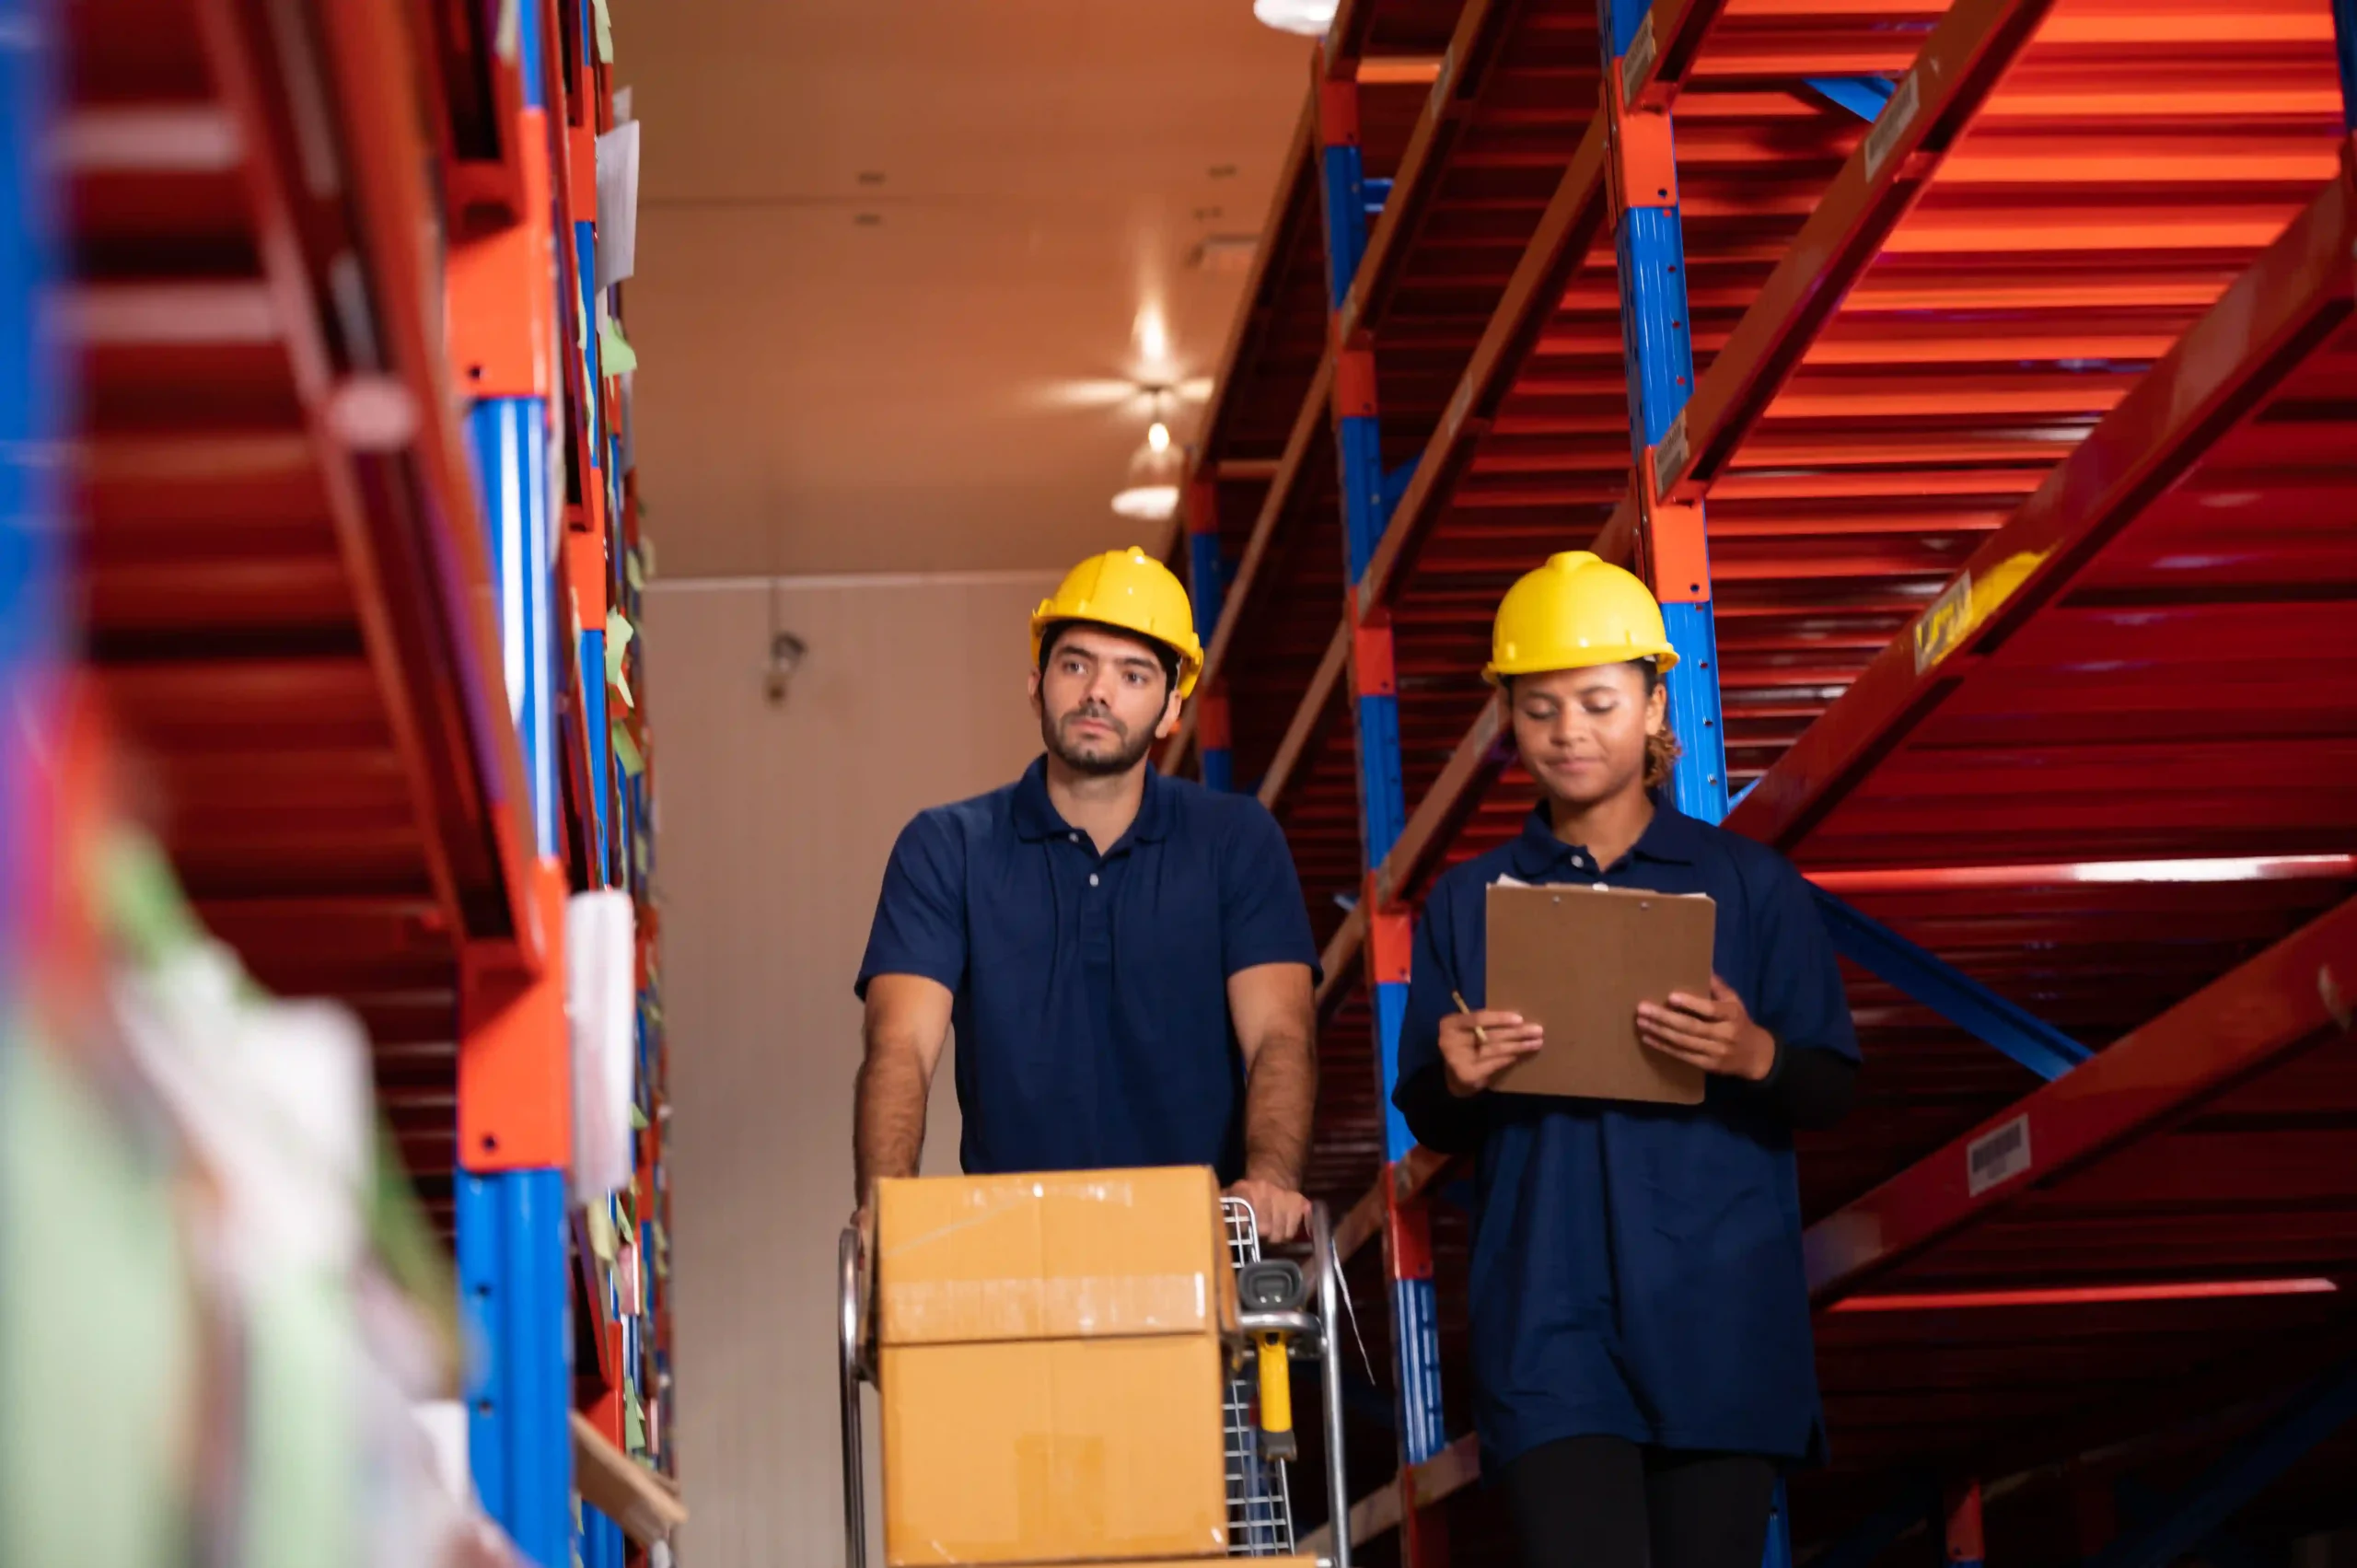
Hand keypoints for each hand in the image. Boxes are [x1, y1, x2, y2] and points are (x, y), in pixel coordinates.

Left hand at [1224, 1177, 1310, 1243]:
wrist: (1272, 1176)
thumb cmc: (1246, 1195)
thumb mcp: (1229, 1198)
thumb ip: (1221, 1212)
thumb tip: (1215, 1228)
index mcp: (1244, 1189)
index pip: (1244, 1215)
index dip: (1244, 1228)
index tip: (1244, 1232)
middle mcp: (1265, 1190)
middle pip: (1265, 1229)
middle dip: (1261, 1238)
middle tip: (1258, 1236)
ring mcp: (1285, 1196)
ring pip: (1281, 1233)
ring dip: (1275, 1237)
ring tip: (1269, 1232)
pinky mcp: (1300, 1202)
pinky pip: (1293, 1230)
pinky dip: (1287, 1233)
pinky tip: (1281, 1226)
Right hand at [1437, 1008, 1543, 1096]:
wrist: (1453, 1075)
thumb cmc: (1465, 1045)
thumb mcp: (1468, 1030)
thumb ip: (1484, 1024)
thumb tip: (1518, 1020)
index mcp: (1450, 1024)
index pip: (1477, 1018)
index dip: (1499, 1018)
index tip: (1520, 1019)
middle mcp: (1450, 1041)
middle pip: (1490, 1035)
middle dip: (1516, 1032)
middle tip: (1538, 1030)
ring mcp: (1458, 1059)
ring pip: (1495, 1049)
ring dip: (1518, 1046)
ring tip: (1536, 1042)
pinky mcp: (1467, 1075)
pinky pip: (1494, 1064)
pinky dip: (1508, 1059)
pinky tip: (1520, 1055)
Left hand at [1637, 976, 1775, 1080]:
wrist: (1756, 1056)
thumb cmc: (1740, 1022)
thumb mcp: (1735, 1002)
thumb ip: (1718, 987)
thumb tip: (1701, 967)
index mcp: (1732, 1015)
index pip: (1710, 1009)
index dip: (1691, 1003)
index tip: (1671, 996)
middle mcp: (1725, 1034)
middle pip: (1692, 1027)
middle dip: (1665, 1018)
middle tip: (1642, 1008)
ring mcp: (1716, 1052)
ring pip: (1684, 1042)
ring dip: (1660, 1032)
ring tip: (1641, 1021)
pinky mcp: (1708, 1065)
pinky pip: (1682, 1056)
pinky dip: (1664, 1047)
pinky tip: (1649, 1038)